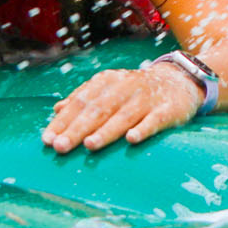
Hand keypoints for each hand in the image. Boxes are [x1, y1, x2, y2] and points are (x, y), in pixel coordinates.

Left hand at [43, 64, 202, 153]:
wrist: (180, 80)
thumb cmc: (136, 91)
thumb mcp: (110, 88)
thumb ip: (85, 98)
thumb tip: (57, 109)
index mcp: (108, 81)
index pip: (81, 101)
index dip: (63, 121)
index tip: (47, 139)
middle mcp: (126, 87)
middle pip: (99, 109)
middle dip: (77, 128)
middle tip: (60, 147)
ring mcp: (148, 98)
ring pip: (124, 115)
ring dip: (106, 131)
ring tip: (89, 145)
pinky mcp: (169, 109)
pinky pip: (155, 120)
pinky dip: (143, 128)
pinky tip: (131, 139)